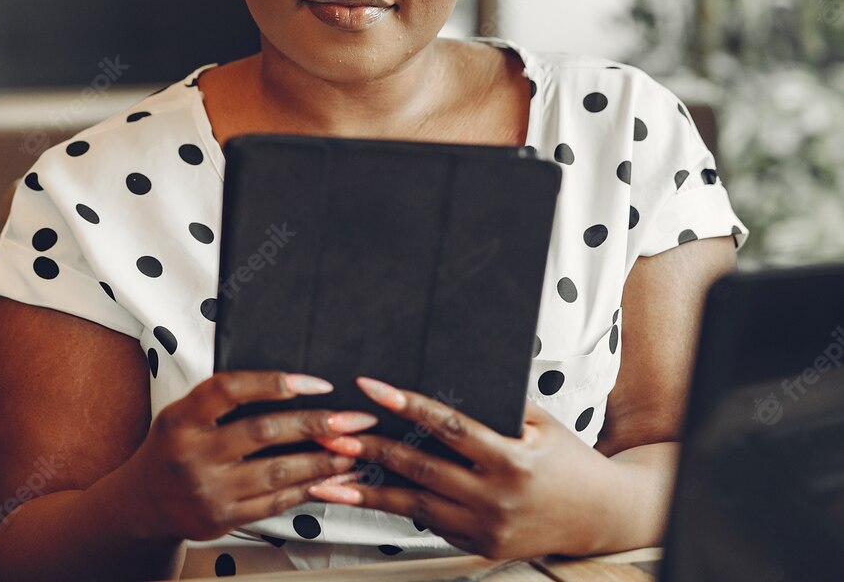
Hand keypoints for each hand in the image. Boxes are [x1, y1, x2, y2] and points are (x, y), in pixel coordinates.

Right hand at [118, 370, 381, 542]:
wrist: (143, 505)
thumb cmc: (172, 449)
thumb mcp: (181, 415)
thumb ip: (221, 401)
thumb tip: (287, 386)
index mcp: (181, 419)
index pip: (230, 389)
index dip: (274, 382)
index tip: (316, 383)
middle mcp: (193, 454)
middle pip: (263, 432)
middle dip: (315, 424)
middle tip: (352, 420)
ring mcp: (209, 490)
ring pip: (277, 471)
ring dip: (321, 460)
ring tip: (353, 450)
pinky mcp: (224, 518)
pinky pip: (275, 502)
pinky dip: (308, 489)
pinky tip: (330, 480)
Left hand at [305, 376, 612, 559]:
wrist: (599, 515)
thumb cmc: (565, 458)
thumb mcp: (538, 422)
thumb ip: (492, 406)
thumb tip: (440, 379)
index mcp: (511, 459)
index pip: (447, 426)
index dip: (406, 405)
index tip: (371, 387)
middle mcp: (496, 497)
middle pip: (420, 468)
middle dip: (371, 449)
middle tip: (332, 433)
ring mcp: (485, 528)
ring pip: (414, 506)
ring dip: (366, 490)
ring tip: (326, 478)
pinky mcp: (479, 547)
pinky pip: (430, 524)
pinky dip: (396, 509)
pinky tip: (362, 496)